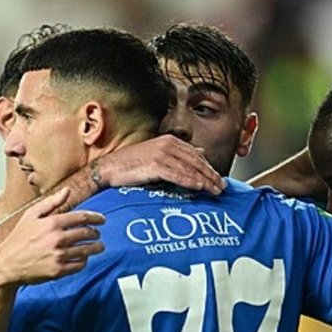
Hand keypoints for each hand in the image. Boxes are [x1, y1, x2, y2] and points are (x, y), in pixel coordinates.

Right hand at [0, 188, 104, 286]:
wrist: (7, 264)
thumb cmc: (18, 239)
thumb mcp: (30, 215)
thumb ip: (51, 202)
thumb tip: (67, 191)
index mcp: (52, 223)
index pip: (82, 217)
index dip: (96, 218)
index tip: (102, 220)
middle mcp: (57, 239)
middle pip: (87, 233)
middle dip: (96, 233)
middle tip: (98, 234)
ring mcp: (59, 256)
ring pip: (86, 250)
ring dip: (96, 248)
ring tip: (98, 247)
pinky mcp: (58, 271)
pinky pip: (79, 265)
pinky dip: (84, 261)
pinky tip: (84, 258)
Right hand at [92, 134, 223, 194]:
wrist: (110, 168)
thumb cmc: (131, 164)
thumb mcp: (158, 154)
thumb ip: (179, 153)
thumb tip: (200, 152)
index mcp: (170, 141)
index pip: (196, 155)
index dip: (209, 168)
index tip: (218, 179)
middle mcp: (168, 145)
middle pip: (196, 161)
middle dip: (211, 175)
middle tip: (222, 187)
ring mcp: (162, 154)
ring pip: (190, 169)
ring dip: (205, 180)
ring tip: (215, 190)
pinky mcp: (155, 165)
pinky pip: (178, 175)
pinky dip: (191, 181)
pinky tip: (200, 188)